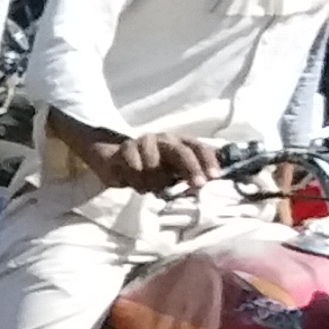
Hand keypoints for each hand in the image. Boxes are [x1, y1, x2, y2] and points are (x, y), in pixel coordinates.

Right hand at [101, 129, 221, 189]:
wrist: (114, 161)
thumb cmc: (148, 169)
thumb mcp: (171, 172)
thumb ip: (186, 176)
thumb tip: (204, 185)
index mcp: (180, 143)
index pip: (199, 148)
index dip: (208, 161)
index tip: (214, 178)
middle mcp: (165, 139)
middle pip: (181, 151)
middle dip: (192, 168)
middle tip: (198, 185)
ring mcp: (145, 142)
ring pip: (154, 163)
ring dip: (154, 181)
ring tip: (150, 189)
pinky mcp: (126, 148)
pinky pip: (134, 166)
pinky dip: (136, 179)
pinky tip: (135, 184)